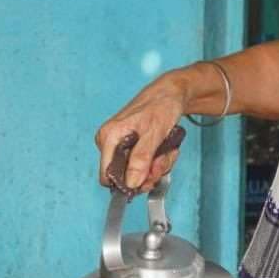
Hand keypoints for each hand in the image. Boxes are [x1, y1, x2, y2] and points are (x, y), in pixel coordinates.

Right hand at [95, 72, 190, 193]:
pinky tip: (164, 150)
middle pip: (125, 177)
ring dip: (157, 167)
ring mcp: (120, 146)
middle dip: (149, 173)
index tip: (148, 179)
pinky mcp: (130, 148)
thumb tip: (131, 182)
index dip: (128, 183)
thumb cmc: (160, 105)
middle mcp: (110, 143)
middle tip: (163, 160)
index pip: (108, 175)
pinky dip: (157, 161)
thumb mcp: (154, 133)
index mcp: (108, 137)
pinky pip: (143, 166)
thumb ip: (141, 158)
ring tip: (166, 151)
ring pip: (138, 173)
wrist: (170, 94)